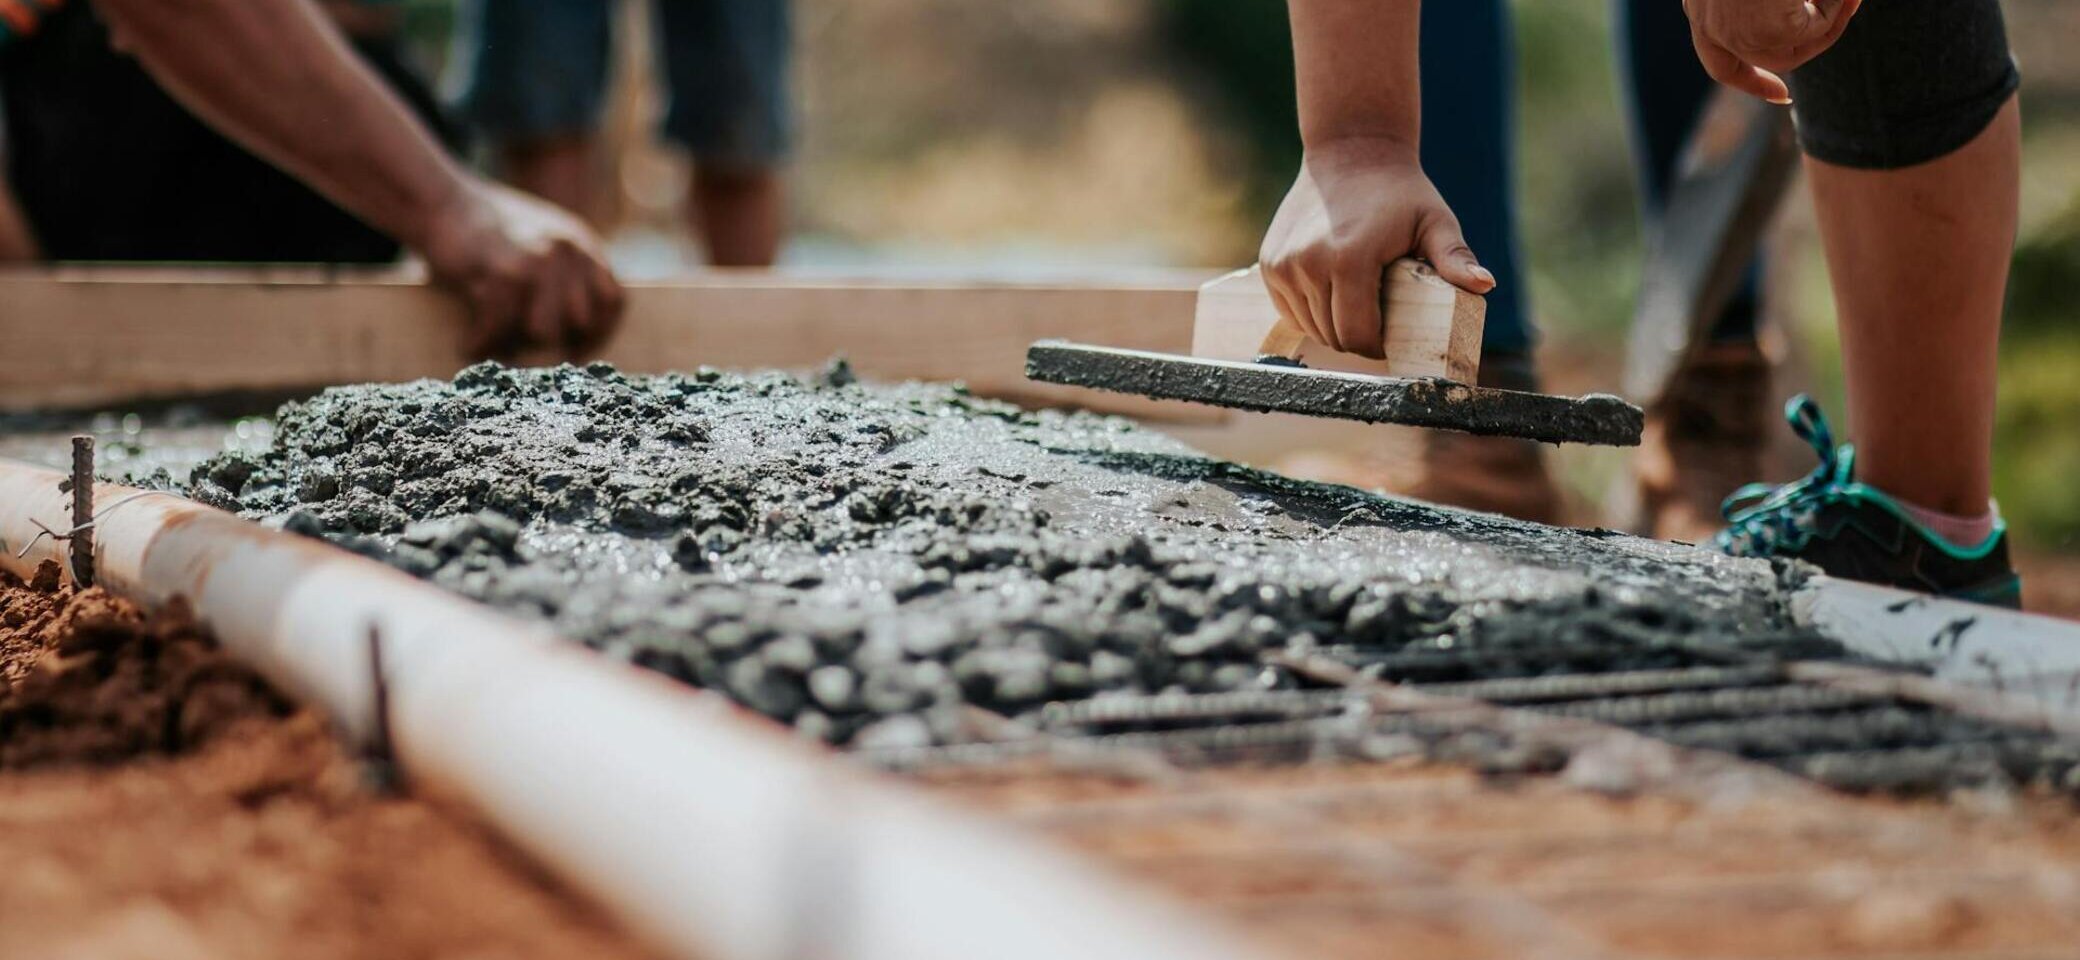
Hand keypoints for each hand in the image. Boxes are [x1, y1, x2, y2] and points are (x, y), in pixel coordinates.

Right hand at [416, 181, 625, 359]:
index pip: (613, 302)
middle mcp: (568, 250)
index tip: (574, 351)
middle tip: (519, 350)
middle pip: (578, 323)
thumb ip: (566, 277)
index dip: (597, 333)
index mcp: (582, 245)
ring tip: (491, 344)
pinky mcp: (504, 269)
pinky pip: (500, 326)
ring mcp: (539, 259)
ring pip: (543, 331)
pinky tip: (468, 343)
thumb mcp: (542, 242)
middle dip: (550, 344)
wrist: (441, 200)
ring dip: (515, 345)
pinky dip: (481, 341)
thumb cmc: (486, 232)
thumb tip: (574, 335)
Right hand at [1259, 137, 1492, 359]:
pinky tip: (1331, 294)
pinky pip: (1290, 310)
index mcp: (1349, 259)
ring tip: (1356, 305)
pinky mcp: (1270, 264)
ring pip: (1310, 327)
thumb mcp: (1434, 222)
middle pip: (1333, 335)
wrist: (1350, 151)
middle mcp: (1308, 264)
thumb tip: (1484, 285)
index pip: (1358, 335)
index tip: (1392, 338)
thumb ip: (1455, 257)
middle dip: (1357, 339)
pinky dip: (1310, 313)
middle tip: (1378, 322)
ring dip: (1332, 327)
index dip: (1377, 346)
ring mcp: (1283, 265)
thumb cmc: (1400, 192)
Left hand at [1682, 0, 1861, 102]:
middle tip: (1848, 6)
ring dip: (1830, 19)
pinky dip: (1837, 7)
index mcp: (1699, 7)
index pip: (1719, 63)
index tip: (1783, 97)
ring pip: (1794, 50)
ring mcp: (1735, 31)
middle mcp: (1709, 24)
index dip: (1751, 81)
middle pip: (1766, 60)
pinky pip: (1816, 31)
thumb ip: (1764, 3)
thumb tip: (1801, 11)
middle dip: (1810, 45)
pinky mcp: (1766, 28)